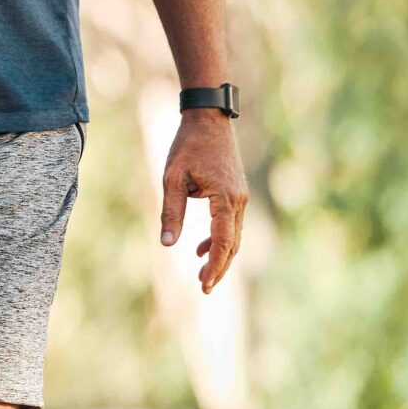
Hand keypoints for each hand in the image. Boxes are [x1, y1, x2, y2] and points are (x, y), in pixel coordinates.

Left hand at [160, 110, 245, 291]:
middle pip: (232, 244)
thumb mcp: (172, 178)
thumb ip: (171, 211)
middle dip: (219, 268)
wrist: (209, 119)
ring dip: (219, 256)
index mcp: (226, 198)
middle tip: (203, 289)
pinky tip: (199, 249)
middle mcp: (239, 200)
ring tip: (201, 276)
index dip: (214, 265)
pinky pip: (230, 224)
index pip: (223, 241)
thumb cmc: (188, 146)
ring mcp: (240, 197)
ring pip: (233, 236)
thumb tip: (167, 243)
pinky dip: (218, 239)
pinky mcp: (236, 193)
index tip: (203, 285)